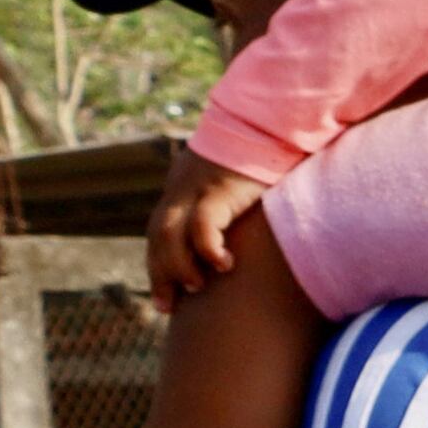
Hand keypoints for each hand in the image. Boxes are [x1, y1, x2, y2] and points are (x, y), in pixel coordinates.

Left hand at [147, 152, 272, 308]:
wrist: (270, 120)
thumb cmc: (265, 155)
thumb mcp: (242, 185)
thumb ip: (236, 208)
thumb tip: (251, 240)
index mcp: (185, 190)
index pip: (160, 234)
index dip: (160, 267)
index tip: (166, 301)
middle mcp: (183, 190)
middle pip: (158, 237)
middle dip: (160, 274)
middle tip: (168, 307)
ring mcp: (198, 188)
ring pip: (170, 233)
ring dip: (178, 265)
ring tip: (197, 288)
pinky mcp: (220, 189)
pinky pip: (202, 223)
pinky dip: (206, 247)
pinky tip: (224, 264)